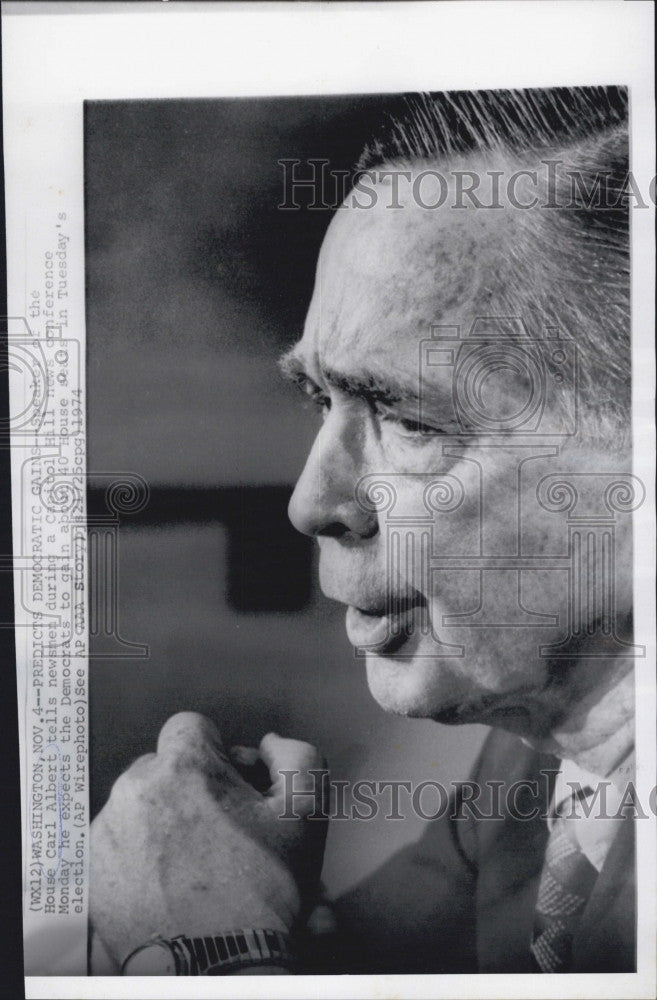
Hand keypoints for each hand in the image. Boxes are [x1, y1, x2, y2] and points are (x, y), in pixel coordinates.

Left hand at [90, 712, 327, 967]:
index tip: (227, 781)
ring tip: (194, 859)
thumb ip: (297, 757)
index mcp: (185, 768)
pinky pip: (117, 842)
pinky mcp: (93, 871)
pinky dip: (138, 854)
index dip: (216, 752)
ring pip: (138, 803)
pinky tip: (168, 881)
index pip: (191, 727)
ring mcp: (108, 832)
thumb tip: (269, 745)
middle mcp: (136, 791)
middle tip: (218, 826)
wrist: (218, 968)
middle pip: (162, 766)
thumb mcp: (305, 814)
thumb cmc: (261, 894)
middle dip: (189, 786)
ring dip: (163, 819)